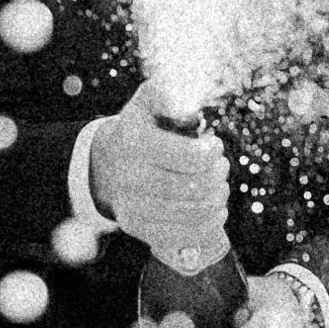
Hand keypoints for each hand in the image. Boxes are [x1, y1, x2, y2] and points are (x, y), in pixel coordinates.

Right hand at [87, 83, 229, 258]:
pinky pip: (186, 238)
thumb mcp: (152, 99)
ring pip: (195, 216)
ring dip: (218, 200)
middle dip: (218, 176)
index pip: (191, 158)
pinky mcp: (139, 230)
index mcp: (134, 142)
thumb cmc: (144, 127)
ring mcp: (132, 208)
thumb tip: (189, 92)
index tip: (213, 145)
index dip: (213, 153)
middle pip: (196, 189)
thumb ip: (172, 89)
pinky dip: (209, 226)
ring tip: (217, 187)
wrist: (109, 162)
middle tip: (219, 167)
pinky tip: (213, 210)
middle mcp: (129, 178)